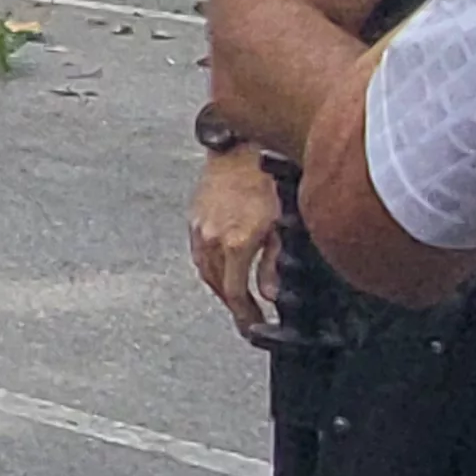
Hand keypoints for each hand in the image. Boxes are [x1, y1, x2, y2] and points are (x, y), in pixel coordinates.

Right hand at [189, 145, 282, 340]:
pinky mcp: (194, 217)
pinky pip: (198, 252)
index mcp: (235, 243)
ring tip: (236, 295)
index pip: (235, 293)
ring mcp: (199, 228)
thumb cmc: (266, 181)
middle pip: (217, 285)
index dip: (246, 316)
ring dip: (220, 286)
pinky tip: (221, 266)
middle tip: (248, 316)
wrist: (240, 148)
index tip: (254, 327)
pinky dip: (209, 266)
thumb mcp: (281, 225)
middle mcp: (211, 238)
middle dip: (233, 305)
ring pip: (204, 270)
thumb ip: (273, 264)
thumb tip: (268, 293)